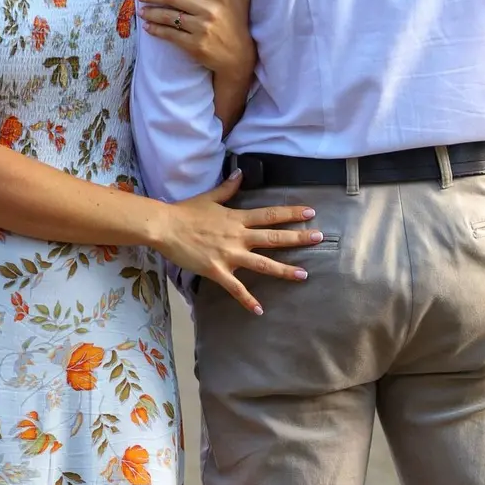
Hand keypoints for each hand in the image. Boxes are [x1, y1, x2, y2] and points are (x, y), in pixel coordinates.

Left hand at [139, 0, 254, 92]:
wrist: (240, 58)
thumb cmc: (238, 25)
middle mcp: (210, 10)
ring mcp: (201, 28)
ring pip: (168, 16)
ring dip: (150, 12)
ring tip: (141, 10)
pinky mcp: (194, 45)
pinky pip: (169, 34)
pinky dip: (155, 29)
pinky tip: (148, 26)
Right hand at [152, 172, 320, 314]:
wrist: (165, 227)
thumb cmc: (185, 212)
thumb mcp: (209, 198)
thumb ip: (228, 189)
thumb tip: (240, 174)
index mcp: (237, 218)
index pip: (270, 214)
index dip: (291, 213)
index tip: (310, 212)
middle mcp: (238, 236)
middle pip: (273, 238)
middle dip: (298, 238)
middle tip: (319, 238)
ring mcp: (228, 255)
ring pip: (262, 264)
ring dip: (284, 270)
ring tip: (303, 275)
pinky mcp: (217, 271)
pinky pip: (235, 288)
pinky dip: (248, 300)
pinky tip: (259, 310)